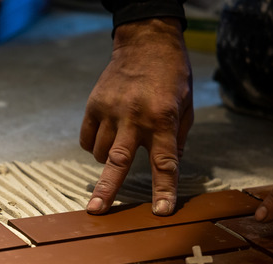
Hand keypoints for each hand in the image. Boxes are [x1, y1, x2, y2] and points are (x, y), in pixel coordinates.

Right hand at [80, 18, 192, 215]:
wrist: (145, 42)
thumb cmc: (172, 75)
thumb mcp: (186, 105)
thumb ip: (178, 138)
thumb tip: (170, 167)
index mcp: (163, 119)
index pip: (165, 163)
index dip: (164, 190)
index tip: (161, 212)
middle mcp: (134, 117)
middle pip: (119, 161)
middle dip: (107, 189)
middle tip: (96, 210)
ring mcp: (110, 110)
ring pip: (100, 152)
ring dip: (106, 162)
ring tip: (117, 150)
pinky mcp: (94, 105)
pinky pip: (86, 138)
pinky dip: (93, 146)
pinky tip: (103, 139)